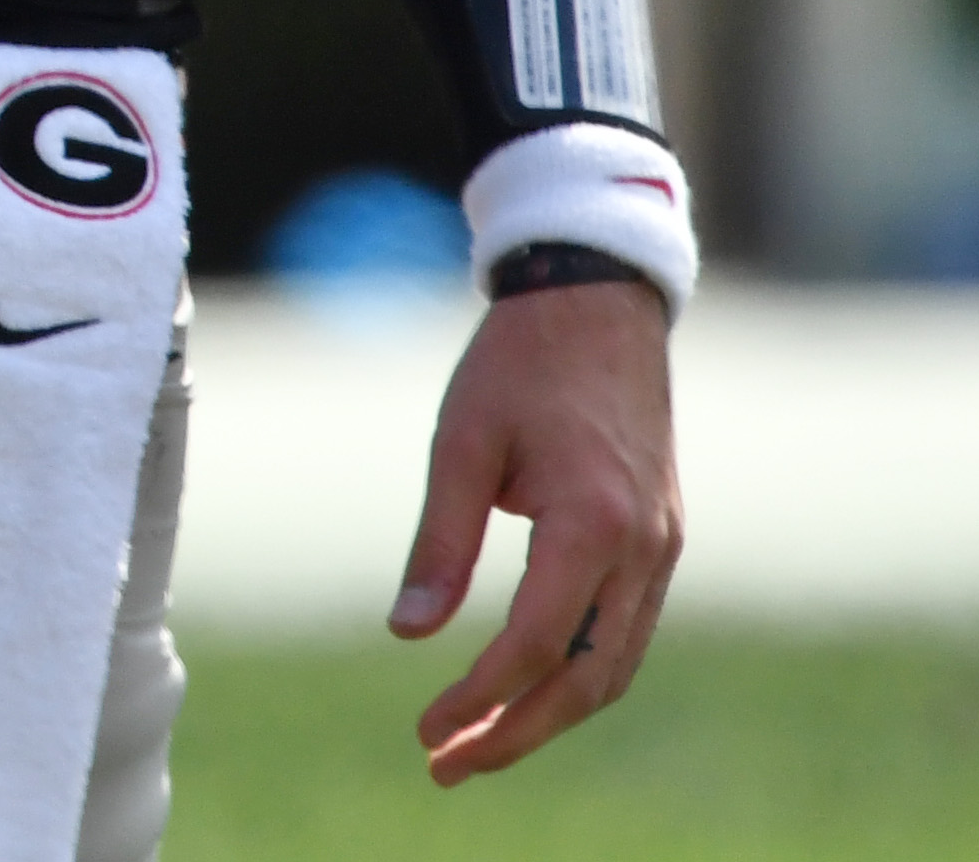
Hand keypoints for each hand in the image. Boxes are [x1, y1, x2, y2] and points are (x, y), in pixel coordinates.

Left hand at [393, 275, 681, 781]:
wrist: (597, 306)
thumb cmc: (516, 365)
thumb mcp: (460, 443)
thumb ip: (440, 544)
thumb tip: (408, 634)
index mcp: (592, 523)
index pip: (536, 644)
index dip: (480, 697)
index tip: (427, 731)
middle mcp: (642, 550)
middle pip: (587, 679)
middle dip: (518, 733)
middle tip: (447, 766)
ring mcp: (663, 550)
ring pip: (615, 667)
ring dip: (550, 715)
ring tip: (479, 744)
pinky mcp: (661, 542)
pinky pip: (625, 633)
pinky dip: (579, 675)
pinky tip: (527, 688)